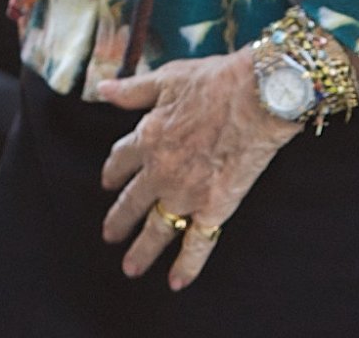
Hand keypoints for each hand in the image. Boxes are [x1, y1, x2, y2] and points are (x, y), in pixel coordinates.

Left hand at [97, 49, 299, 290]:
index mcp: (148, 136)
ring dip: (142, 250)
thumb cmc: (215, 80)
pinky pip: (196, 244)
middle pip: (131, 201)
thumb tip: (101, 89)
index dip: (113, 171)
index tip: (108, 181)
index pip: (120, 160)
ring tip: (131, 266)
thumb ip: (133, 90)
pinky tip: (176, 281)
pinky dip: (186, 266)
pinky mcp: (215, 207)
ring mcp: (186, 193)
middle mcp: (161, 170)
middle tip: (110, 235)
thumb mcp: (168, 78)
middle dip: (119, 219)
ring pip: (156, 229)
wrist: (257, 95)